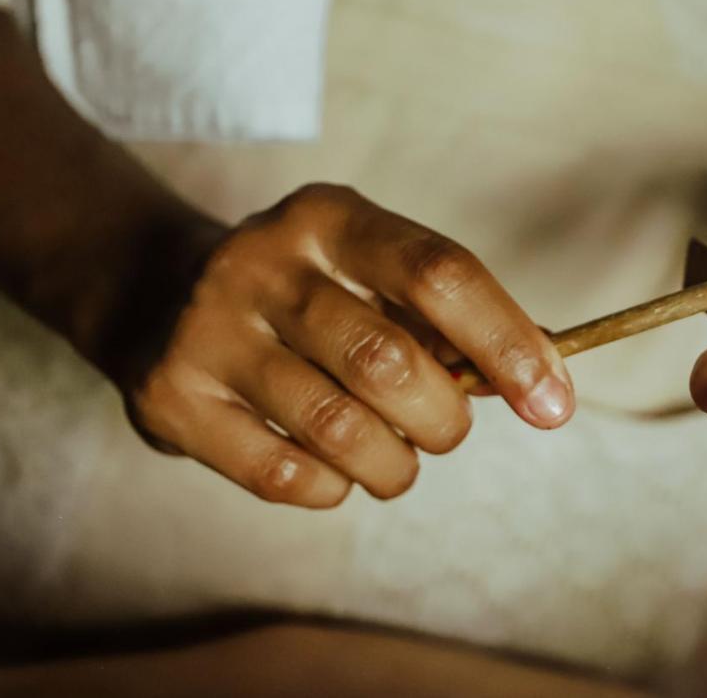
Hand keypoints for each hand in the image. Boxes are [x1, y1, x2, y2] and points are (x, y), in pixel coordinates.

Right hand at [116, 183, 573, 507]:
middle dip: (444, 420)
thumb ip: (451, 319)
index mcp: (331, 219)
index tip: (551, 403)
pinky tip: (334, 470)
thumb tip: (543, 378)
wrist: (155, 291)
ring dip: (394, 465)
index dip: (507, 342)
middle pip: (390, 363)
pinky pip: (284, 474)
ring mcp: (209, 329)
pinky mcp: (173, 397)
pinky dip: (333, 488)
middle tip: (445, 430)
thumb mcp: (371, 272)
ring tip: (397, 461)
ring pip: (340, 429)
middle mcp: (264, 263)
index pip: (440, 274)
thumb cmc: (307, 292)